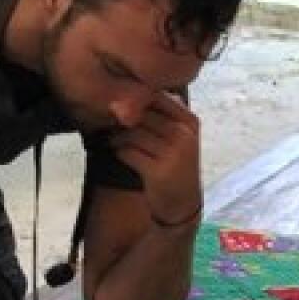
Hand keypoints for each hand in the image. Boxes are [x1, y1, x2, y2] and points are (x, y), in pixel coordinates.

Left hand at [113, 95, 202, 227]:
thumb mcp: (176, 137)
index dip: (133, 100)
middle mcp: (184, 135)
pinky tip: (119, 153)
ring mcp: (173, 154)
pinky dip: (119, 152)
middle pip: (142, 115)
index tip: (120, 107)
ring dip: (117, 137)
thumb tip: (124, 97)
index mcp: (189, 122)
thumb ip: (159, 116)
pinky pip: (129, 153)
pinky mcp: (158, 172)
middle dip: (121, 119)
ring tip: (112, 140)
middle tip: (108, 123)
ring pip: (133, 134)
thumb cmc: (174, 164)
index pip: (157, 98)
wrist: (181, 202)